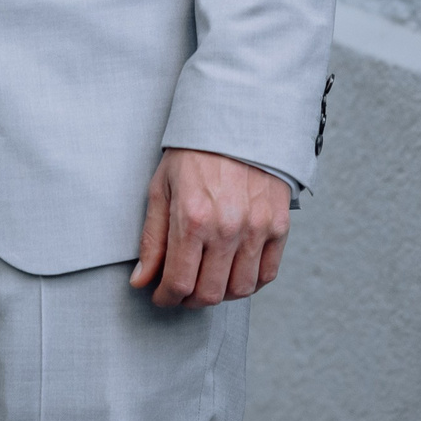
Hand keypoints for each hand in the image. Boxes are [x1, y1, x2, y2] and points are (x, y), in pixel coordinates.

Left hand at [129, 148, 290, 307]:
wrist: (236, 121)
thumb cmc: (194, 152)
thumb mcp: (161, 188)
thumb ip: (152, 238)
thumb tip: (141, 280)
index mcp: (192, 218)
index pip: (179, 281)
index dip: (166, 298)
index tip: (160, 297)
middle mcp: (227, 228)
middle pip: (210, 293)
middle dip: (189, 300)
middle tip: (180, 292)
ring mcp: (257, 228)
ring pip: (240, 289)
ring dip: (220, 295)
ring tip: (206, 282)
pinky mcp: (279, 226)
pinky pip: (267, 274)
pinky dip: (250, 283)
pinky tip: (233, 274)